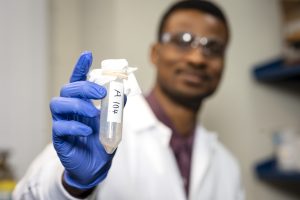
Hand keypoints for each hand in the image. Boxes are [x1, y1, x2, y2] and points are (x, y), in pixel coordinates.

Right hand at [50, 51, 113, 189]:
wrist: (95, 166)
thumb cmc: (101, 142)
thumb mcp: (112, 123)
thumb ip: (116, 109)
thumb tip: (124, 94)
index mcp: (82, 103)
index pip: (77, 81)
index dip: (80, 67)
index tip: (88, 55)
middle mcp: (70, 110)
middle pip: (67, 89)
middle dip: (83, 87)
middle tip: (101, 93)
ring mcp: (62, 123)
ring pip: (57, 104)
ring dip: (77, 104)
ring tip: (93, 113)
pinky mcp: (59, 138)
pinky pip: (59, 127)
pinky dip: (75, 126)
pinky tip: (88, 131)